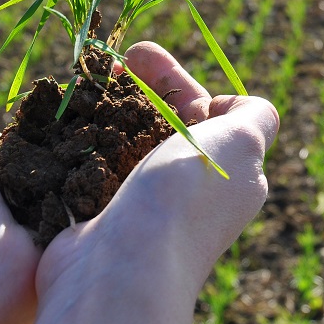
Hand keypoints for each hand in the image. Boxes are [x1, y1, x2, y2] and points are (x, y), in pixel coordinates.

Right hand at [26, 41, 279, 323]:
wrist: (119, 269)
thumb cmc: (184, 197)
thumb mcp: (242, 143)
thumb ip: (256, 118)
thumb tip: (245, 107)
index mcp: (228, 173)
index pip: (207, 112)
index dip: (176, 79)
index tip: (143, 54)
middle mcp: (188, 190)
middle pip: (163, 121)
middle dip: (138, 84)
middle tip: (110, 58)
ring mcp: (141, 205)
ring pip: (125, 140)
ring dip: (106, 108)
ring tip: (86, 81)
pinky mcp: (100, 217)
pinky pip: (92, 167)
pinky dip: (80, 141)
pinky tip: (67, 117)